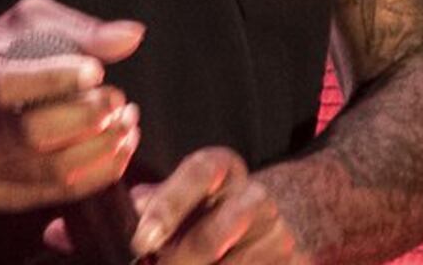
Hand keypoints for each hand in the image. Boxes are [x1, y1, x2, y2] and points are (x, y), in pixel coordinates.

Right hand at [0, 0, 144, 213]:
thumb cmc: (1, 55)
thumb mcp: (30, 25)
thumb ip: (79, 31)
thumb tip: (131, 37)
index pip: (5, 85)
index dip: (55, 80)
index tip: (95, 71)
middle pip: (33, 134)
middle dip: (87, 117)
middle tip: (117, 99)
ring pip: (53, 170)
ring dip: (102, 147)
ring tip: (125, 122)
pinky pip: (59, 193)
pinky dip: (99, 173)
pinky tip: (117, 149)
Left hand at [114, 146, 307, 263]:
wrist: (272, 223)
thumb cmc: (210, 207)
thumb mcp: (185, 192)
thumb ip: (157, 200)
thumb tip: (132, 210)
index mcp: (223, 167)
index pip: (198, 174)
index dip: (168, 207)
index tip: (143, 241)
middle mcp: (255, 195)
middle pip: (212, 237)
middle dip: (179, 260)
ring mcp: (277, 233)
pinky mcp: (291, 261)